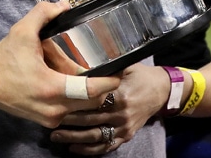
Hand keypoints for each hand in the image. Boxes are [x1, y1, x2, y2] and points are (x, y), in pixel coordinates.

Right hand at [0, 0, 120, 127]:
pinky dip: (77, 98)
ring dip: (90, 93)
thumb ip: (44, 13)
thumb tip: (63, 4)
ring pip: (82, 108)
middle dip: (103, 86)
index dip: (110, 81)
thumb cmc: (4, 60)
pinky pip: (71, 110)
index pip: (91, 90)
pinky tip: (75, 82)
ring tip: (94, 74)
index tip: (121, 70)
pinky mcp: (46, 120)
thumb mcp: (22, 31)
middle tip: (109, 69)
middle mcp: (54, 108)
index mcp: (52, 88)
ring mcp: (50, 117)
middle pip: (92, 101)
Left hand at [48, 62, 168, 153]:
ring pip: (95, 136)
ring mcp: (124, 127)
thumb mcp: (124, 66)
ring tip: (56, 136)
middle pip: (90, 119)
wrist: (160, 90)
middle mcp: (121, 113)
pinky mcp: (126, 136)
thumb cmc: (139, 75)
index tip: (57, 101)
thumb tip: (80, 62)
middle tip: (50, 119)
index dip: (74, 102)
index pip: (92, 101)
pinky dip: (89, 150)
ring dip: (74, 138)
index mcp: (119, 94)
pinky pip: (106, 146)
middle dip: (68, 121)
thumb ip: (105, 69)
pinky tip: (74, 148)